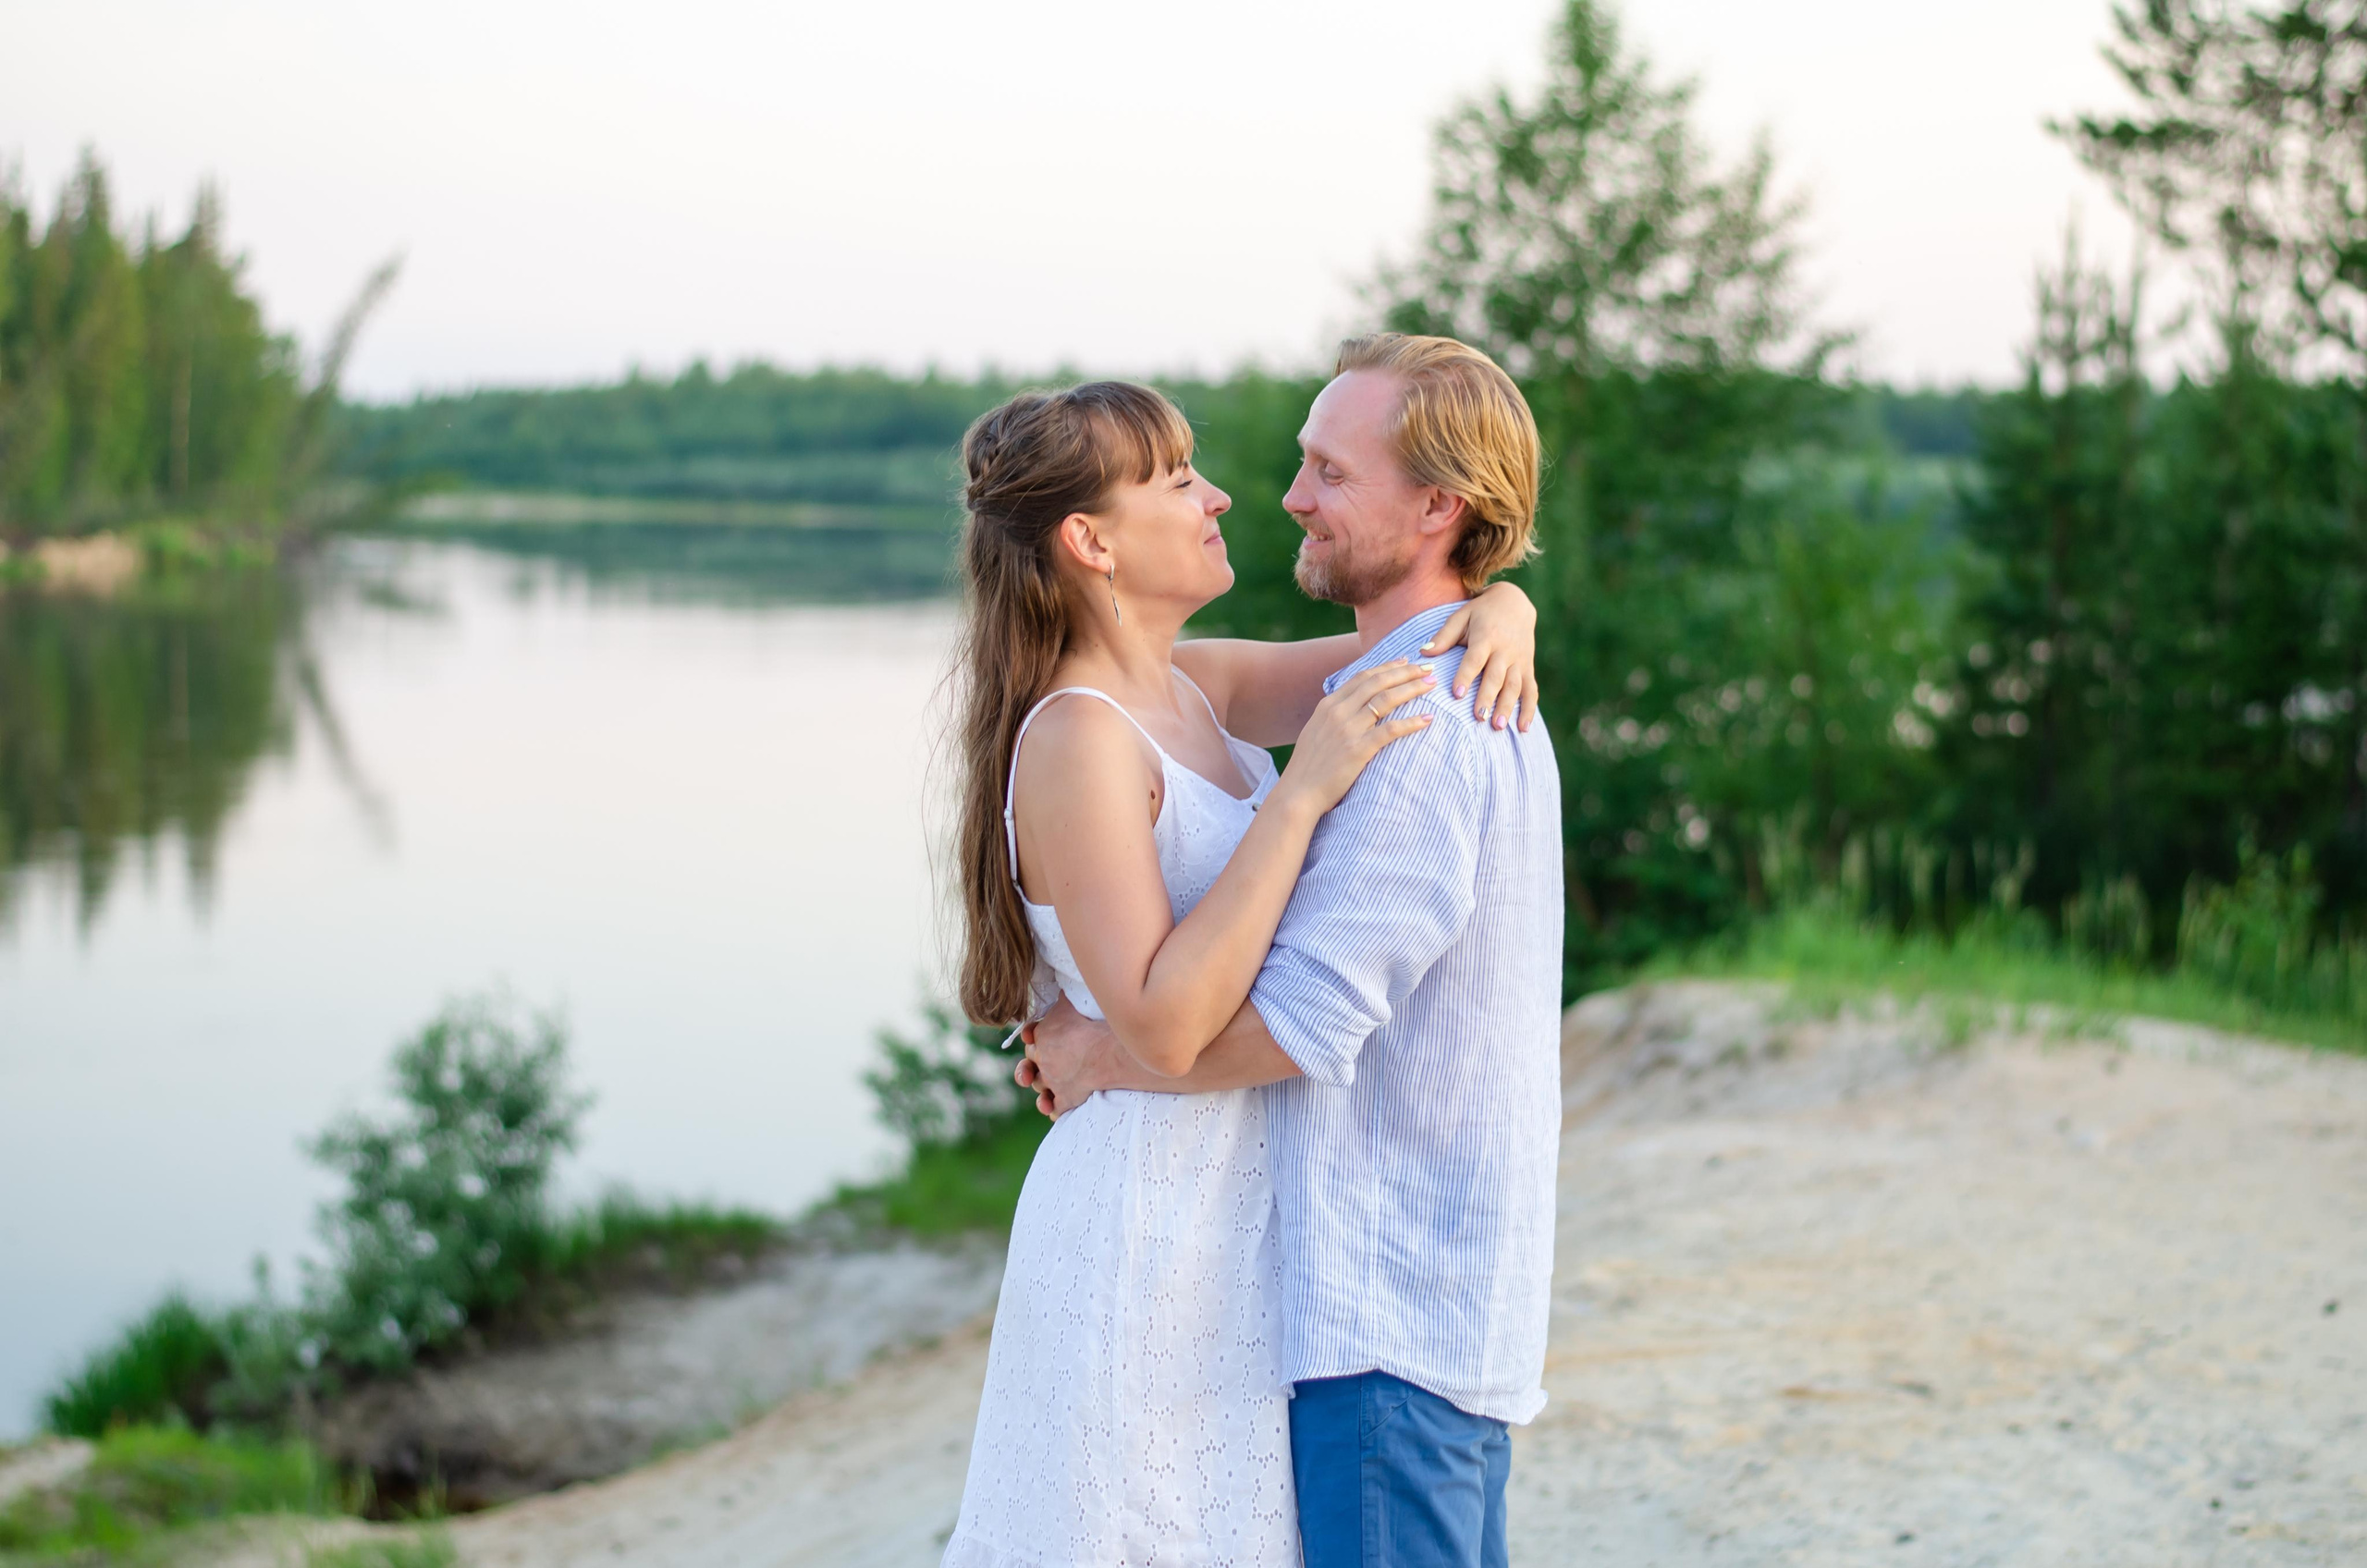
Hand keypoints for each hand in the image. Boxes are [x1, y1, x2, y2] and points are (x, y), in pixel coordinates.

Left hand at [1016, 996, 1120, 1117]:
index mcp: (1041, 1038)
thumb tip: (1061, 992)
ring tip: (1044, 1091)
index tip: (1032, 1038)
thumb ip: (1061, 1003)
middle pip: (1029, 1066)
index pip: (1031, 1038)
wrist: (1102, 1053)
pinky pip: (1054, 1108)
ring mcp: (1053, 1082)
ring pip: (1040, 1087)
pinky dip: (1052, 1108)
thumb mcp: (1068, 1005)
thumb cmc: (1086, 1026)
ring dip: (1041, 1089)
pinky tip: (1053, 1108)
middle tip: (1030, 1070)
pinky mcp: (1065, 1099)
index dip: (1033, 1039)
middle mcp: (1043, 1061)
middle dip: (1028, 1068)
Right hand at [1269, 661, 1434, 817]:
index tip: (1405, 661)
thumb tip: (1350, 708)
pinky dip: (1411, 722)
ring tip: (1431, 684)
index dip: (1386, 667)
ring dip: (1412, 689)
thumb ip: (1333, 717)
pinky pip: (1390, 730)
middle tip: (1426, 668)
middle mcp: (1338, 712)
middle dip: (1405, 672)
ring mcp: (1348, 730)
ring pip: (1386, 700)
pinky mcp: (1358, 749)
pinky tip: (1427, 719)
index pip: (1362, 677)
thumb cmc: (1309, 768)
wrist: (1298, 793)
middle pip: (1377, 682)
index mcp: (1328, 705)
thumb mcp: (1316, 732)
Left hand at [1423, 580, 1540, 730]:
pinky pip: (1531, 689)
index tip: (1457, 694)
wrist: (1515, 602)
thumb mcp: (1461, 616)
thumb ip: (1444, 636)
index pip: (1475, 659)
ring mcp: (1519, 659)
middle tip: (1478, 717)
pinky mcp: (1529, 667)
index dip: (1466, 676)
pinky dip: (1529, 709)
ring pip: (1514, 686)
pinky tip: (1523, 727)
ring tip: (1498, 726)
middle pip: (1496, 676)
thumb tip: (1424, 653)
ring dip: (1508, 707)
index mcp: (1486, 637)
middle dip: (1488, 697)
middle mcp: (1505, 650)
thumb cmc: (1481, 612)